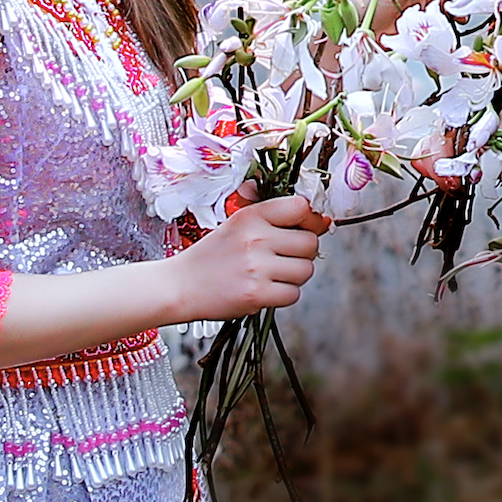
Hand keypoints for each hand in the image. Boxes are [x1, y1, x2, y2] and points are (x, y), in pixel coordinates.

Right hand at [165, 193, 328, 320]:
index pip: (301, 207)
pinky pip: (293, 294)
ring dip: (295, 275)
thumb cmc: (213, 256)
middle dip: (304, 253)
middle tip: (284, 258)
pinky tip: (266, 290)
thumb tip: (322, 222)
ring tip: (272, 275)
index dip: (310, 219)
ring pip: (305, 270)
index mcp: (251, 216)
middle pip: (310, 243)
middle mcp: (255, 238)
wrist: (180, 286)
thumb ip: (275, 220)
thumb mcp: (238, 225)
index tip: (305, 228)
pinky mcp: (255, 295)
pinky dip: (284, 295)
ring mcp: (256, 267)